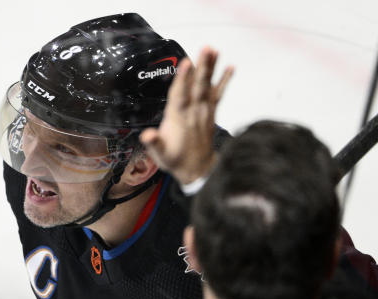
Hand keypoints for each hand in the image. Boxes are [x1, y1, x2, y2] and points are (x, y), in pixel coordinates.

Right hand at [140, 48, 232, 184]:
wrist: (197, 170)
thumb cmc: (176, 160)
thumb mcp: (161, 155)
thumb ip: (154, 143)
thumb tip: (147, 135)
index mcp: (178, 119)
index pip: (180, 96)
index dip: (182, 79)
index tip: (186, 63)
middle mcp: (193, 112)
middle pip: (197, 86)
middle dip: (201, 66)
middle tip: (205, 48)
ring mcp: (204, 112)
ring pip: (207, 86)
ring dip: (211, 68)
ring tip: (214, 50)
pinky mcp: (211, 113)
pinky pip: (219, 94)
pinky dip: (225, 80)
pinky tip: (230, 67)